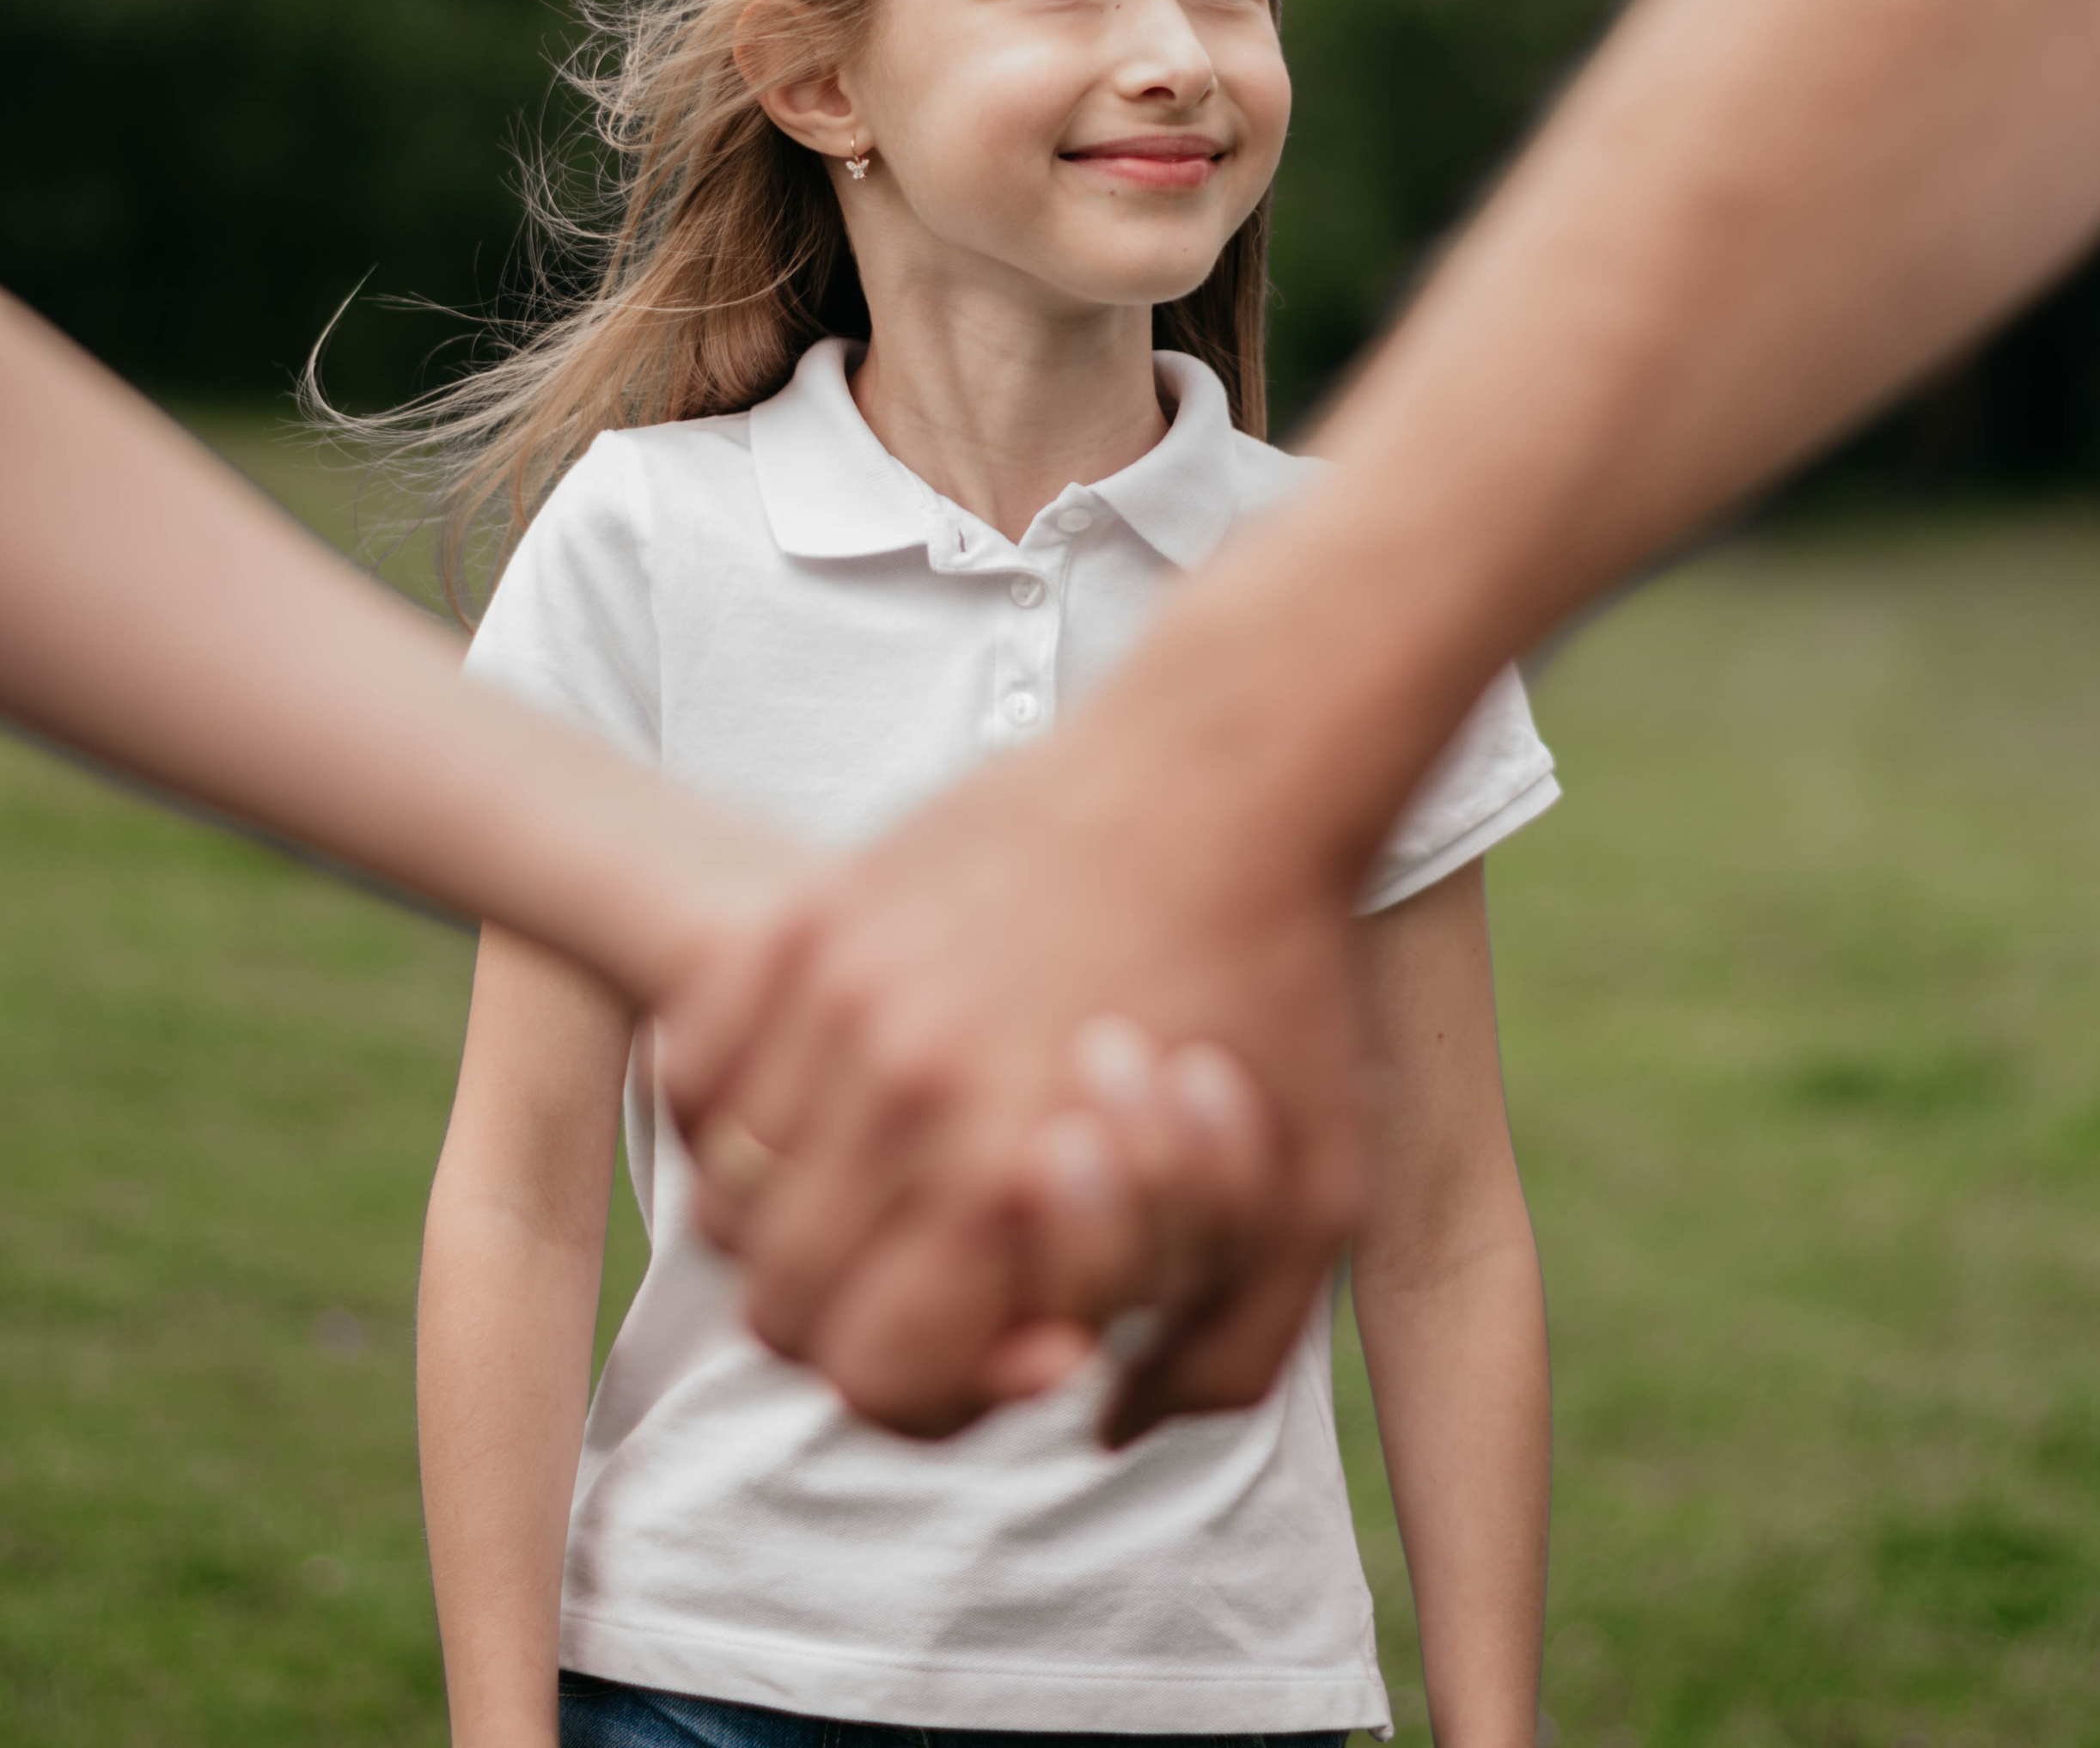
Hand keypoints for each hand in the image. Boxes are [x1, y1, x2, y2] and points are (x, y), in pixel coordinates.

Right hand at [653, 710, 1368, 1441]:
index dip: (931, 1390)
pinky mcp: (818, 912)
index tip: (1000, 1334)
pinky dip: (728, 1112)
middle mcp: (905, 1091)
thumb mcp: (1309, 1206)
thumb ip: (1221, 1358)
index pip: (871, 1377)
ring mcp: (844, 993)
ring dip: (786, 1224)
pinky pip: (697, 1065)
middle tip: (928, 1278)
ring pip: (723, 1193)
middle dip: (852, 1324)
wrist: (1227, 774)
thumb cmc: (1281, 988)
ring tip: (876, 1192)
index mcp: (1011, 1177)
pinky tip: (818, 1104)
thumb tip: (1095, 1418)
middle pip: (778, 1306)